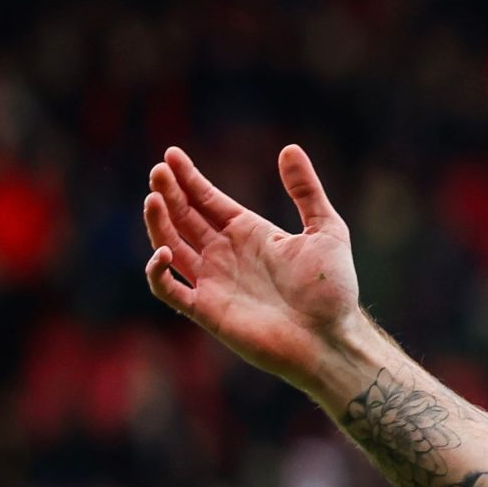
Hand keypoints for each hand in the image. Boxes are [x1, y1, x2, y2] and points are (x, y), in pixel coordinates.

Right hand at [142, 145, 362, 387]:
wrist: (330, 337)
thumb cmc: (333, 289)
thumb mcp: (327, 229)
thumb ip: (306, 191)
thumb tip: (289, 148)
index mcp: (250, 233)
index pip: (208, 200)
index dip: (188, 178)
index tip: (171, 155)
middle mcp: (226, 254)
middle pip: (185, 217)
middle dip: (169, 193)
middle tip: (158, 171)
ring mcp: (213, 282)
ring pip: (170, 246)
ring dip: (158, 223)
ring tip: (154, 199)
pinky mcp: (206, 310)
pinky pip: (169, 289)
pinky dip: (158, 271)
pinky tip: (165, 251)